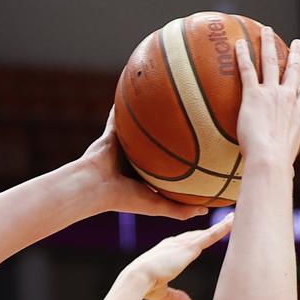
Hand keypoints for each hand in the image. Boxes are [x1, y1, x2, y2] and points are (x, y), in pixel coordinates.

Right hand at [80, 110, 215, 220]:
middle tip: (189, 122)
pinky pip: (118, 116)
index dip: (179, 161)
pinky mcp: (111, 134)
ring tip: (164, 100)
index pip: (165, 168)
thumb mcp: (157, 206)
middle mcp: (133, 161)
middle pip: (155, 146)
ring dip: (149, 118)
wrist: (93, 187)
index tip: (198, 152)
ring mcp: (122, 147)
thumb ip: (180, 210)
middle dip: (168, 136)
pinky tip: (133, 87)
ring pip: (139, 130)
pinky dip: (123, 104)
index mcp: (143, 178)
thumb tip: (206, 212)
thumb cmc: (124, 198)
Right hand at [122, 216, 235, 299]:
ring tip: (234, 217)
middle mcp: (175, 243)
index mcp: (167, 251)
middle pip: (198, 234)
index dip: (197, 238)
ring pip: (207, 232)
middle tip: (227, 220)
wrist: (138, 277)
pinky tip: (233, 222)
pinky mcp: (190, 247)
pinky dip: (222, 228)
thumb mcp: (163, 293)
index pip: (185, 242)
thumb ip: (177, 297)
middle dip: (211, 229)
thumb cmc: (145, 285)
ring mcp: (182, 243)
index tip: (206, 235)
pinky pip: (211, 235)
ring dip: (222, 225)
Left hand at [233, 27, 299, 169]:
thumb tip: (285, 183)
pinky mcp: (254, 95)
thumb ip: (285, 168)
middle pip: (293, 70)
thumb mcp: (286, 164)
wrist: (270, 159)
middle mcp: (288, 99)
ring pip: (271, 62)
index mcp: (298, 114)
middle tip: (297, 42)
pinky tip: (238, 43)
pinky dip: (243, 55)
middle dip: (296, 54)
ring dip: (269, 44)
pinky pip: (247, 70)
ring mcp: (272, 94)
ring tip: (266, 31)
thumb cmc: (277, 167)